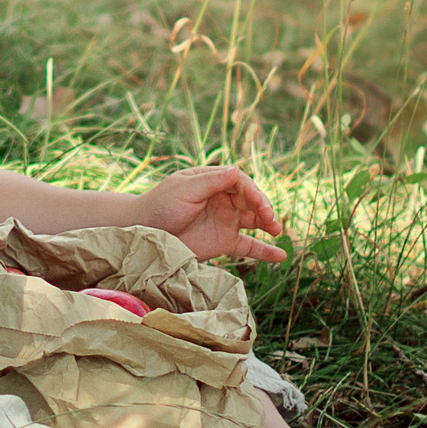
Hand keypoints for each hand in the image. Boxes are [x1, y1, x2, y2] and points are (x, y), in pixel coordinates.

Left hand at [135, 165, 287, 262]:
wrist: (145, 233)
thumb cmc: (160, 205)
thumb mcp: (184, 190)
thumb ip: (210, 182)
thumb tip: (236, 171)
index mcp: (213, 180)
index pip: (240, 181)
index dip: (251, 190)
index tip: (257, 201)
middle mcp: (224, 199)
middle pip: (252, 200)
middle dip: (263, 207)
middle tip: (270, 218)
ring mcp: (226, 221)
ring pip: (255, 220)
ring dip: (268, 224)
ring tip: (277, 230)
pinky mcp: (224, 242)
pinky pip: (249, 246)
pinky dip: (265, 251)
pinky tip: (281, 257)